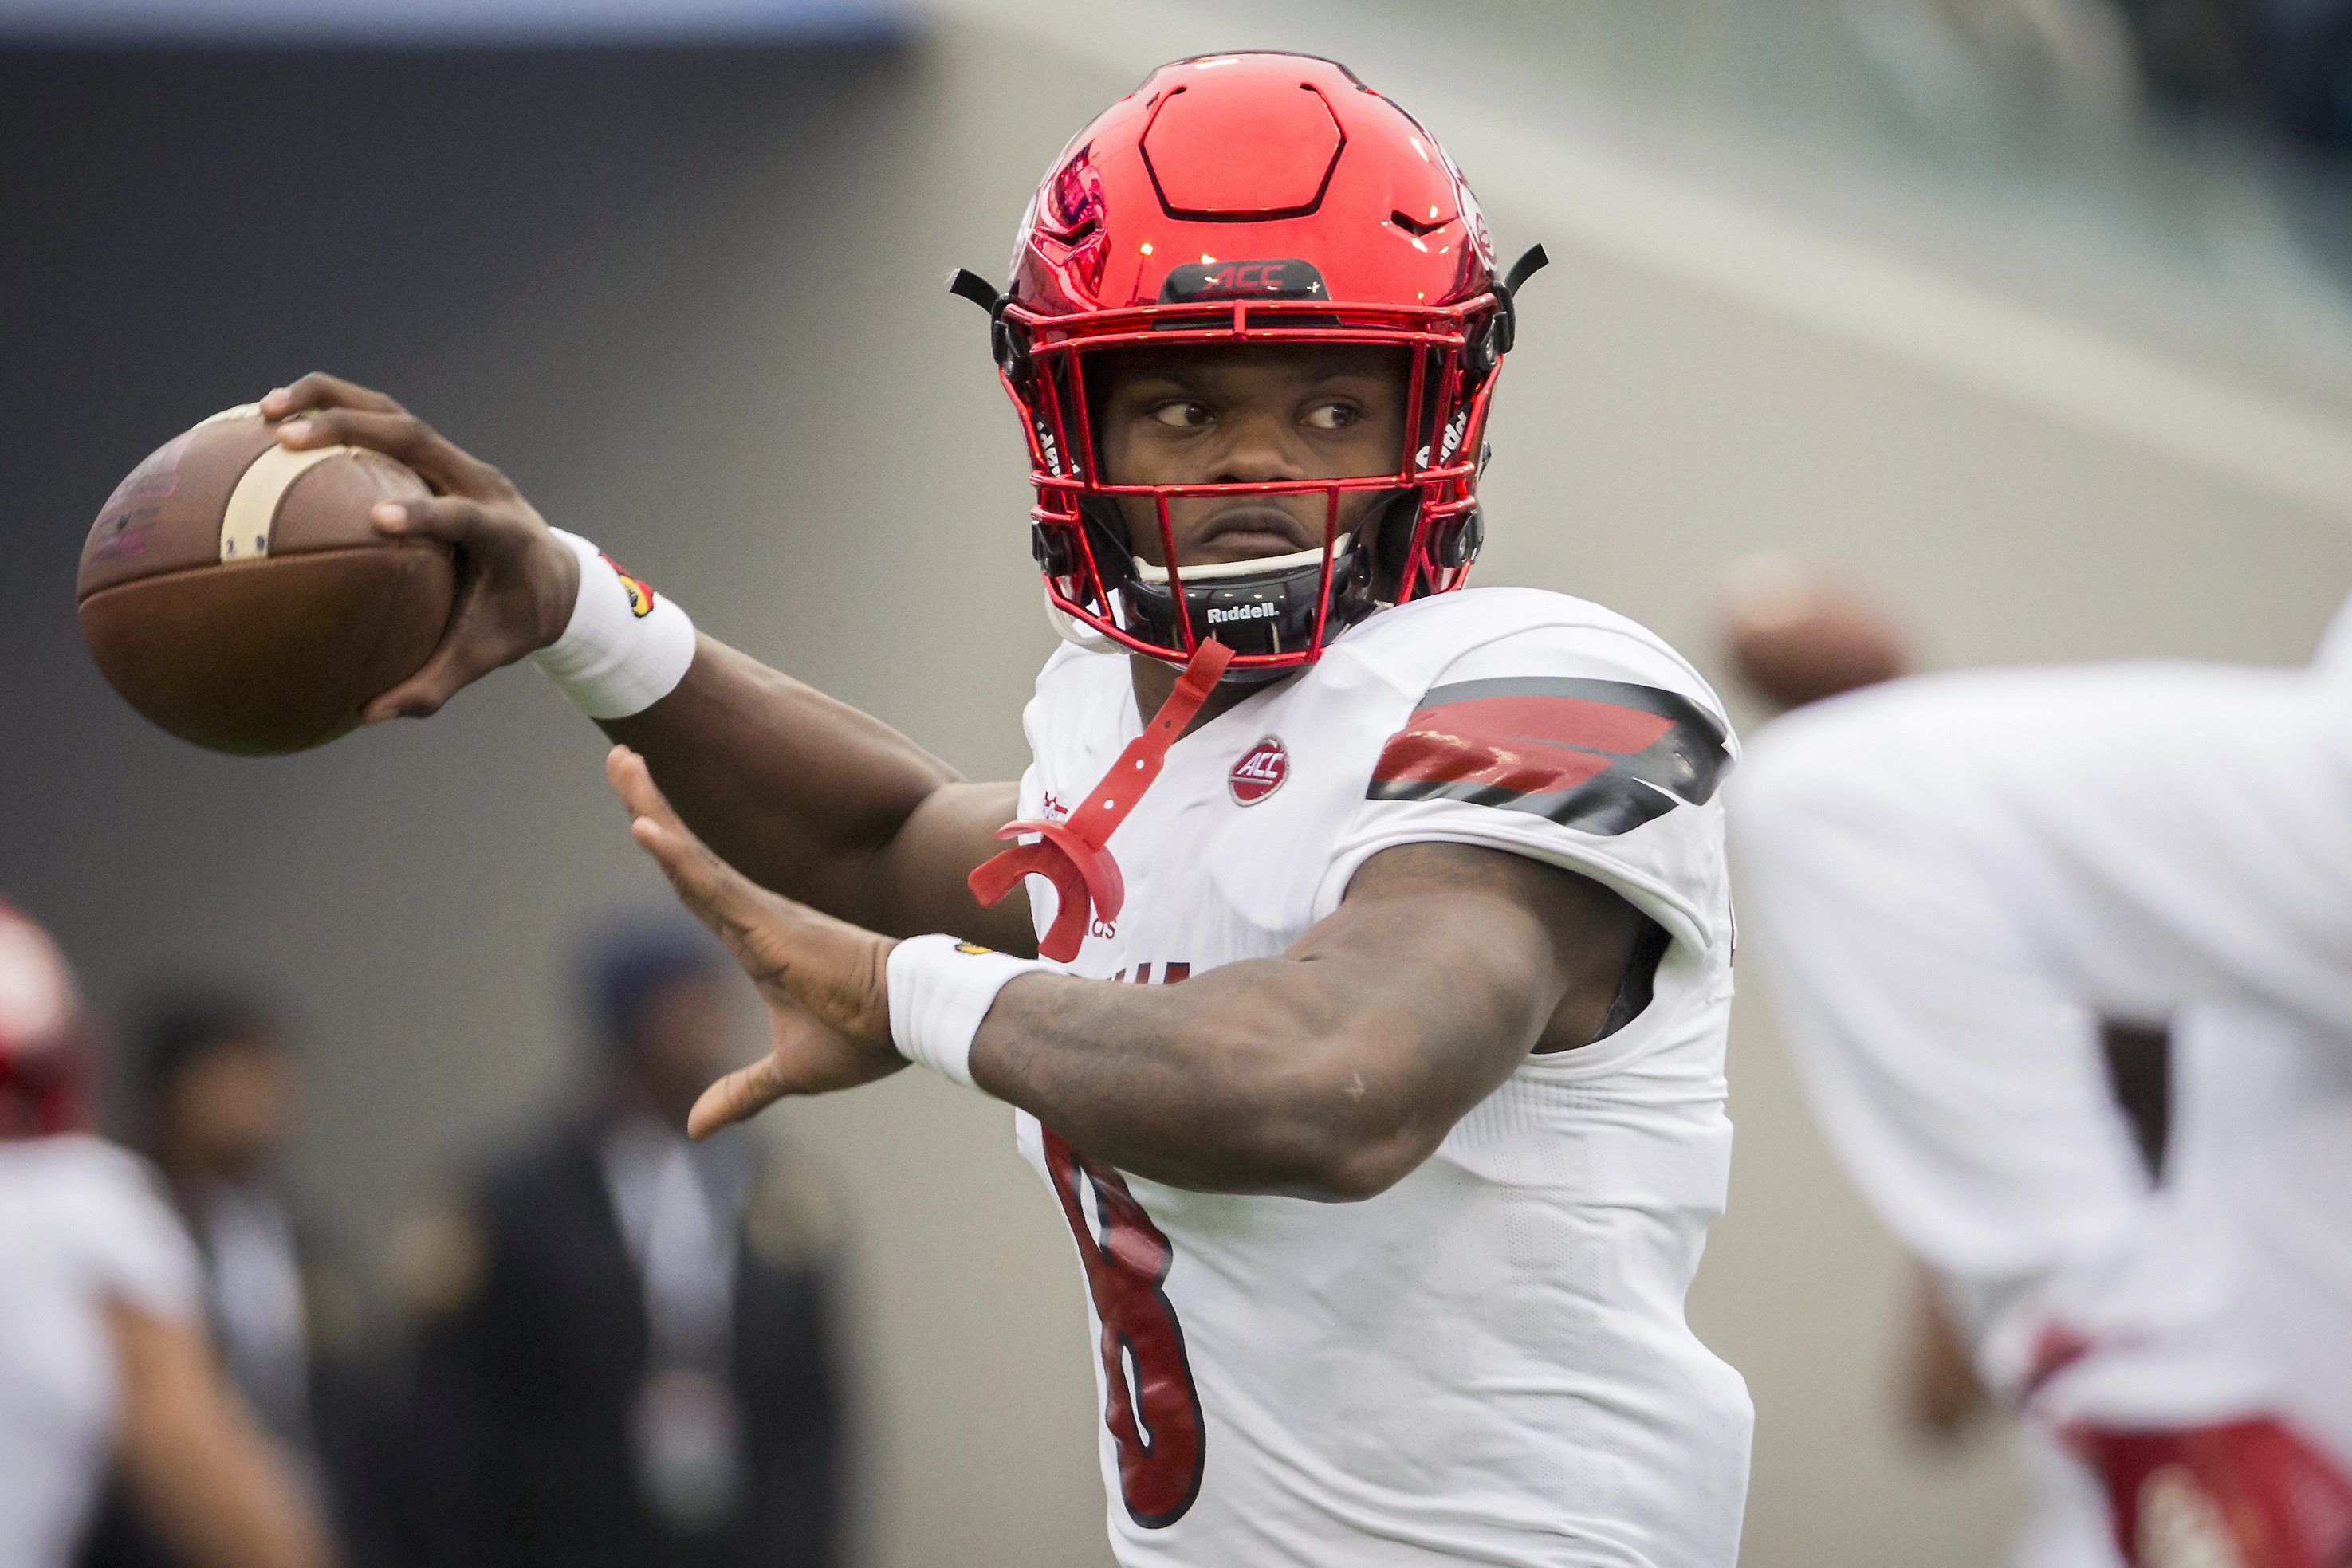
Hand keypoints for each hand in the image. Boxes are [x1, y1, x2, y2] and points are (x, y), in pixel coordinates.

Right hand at [260, 373, 581, 722]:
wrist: (557, 577)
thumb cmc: (517, 621)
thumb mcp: (486, 657)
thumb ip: (434, 685)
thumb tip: (367, 715)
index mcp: (503, 534)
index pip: (465, 514)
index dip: (427, 513)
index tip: (379, 521)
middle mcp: (481, 483)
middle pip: (417, 436)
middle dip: (351, 429)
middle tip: (284, 439)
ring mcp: (458, 462)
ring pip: (394, 414)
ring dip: (329, 403)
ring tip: (261, 410)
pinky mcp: (437, 456)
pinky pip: (382, 422)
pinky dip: (331, 412)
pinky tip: (270, 422)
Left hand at [607, 745, 906, 1135]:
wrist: (915, 1019)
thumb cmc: (866, 1036)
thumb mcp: (788, 1073)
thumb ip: (741, 1093)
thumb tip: (694, 1128)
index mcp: (758, 940)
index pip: (697, 886)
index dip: (669, 850)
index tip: (641, 812)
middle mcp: (754, 917)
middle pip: (685, 856)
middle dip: (650, 805)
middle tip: (619, 756)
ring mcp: (760, 914)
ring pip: (690, 858)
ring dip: (651, 810)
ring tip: (621, 761)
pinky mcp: (770, 922)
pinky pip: (712, 883)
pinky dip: (676, 855)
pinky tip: (644, 826)